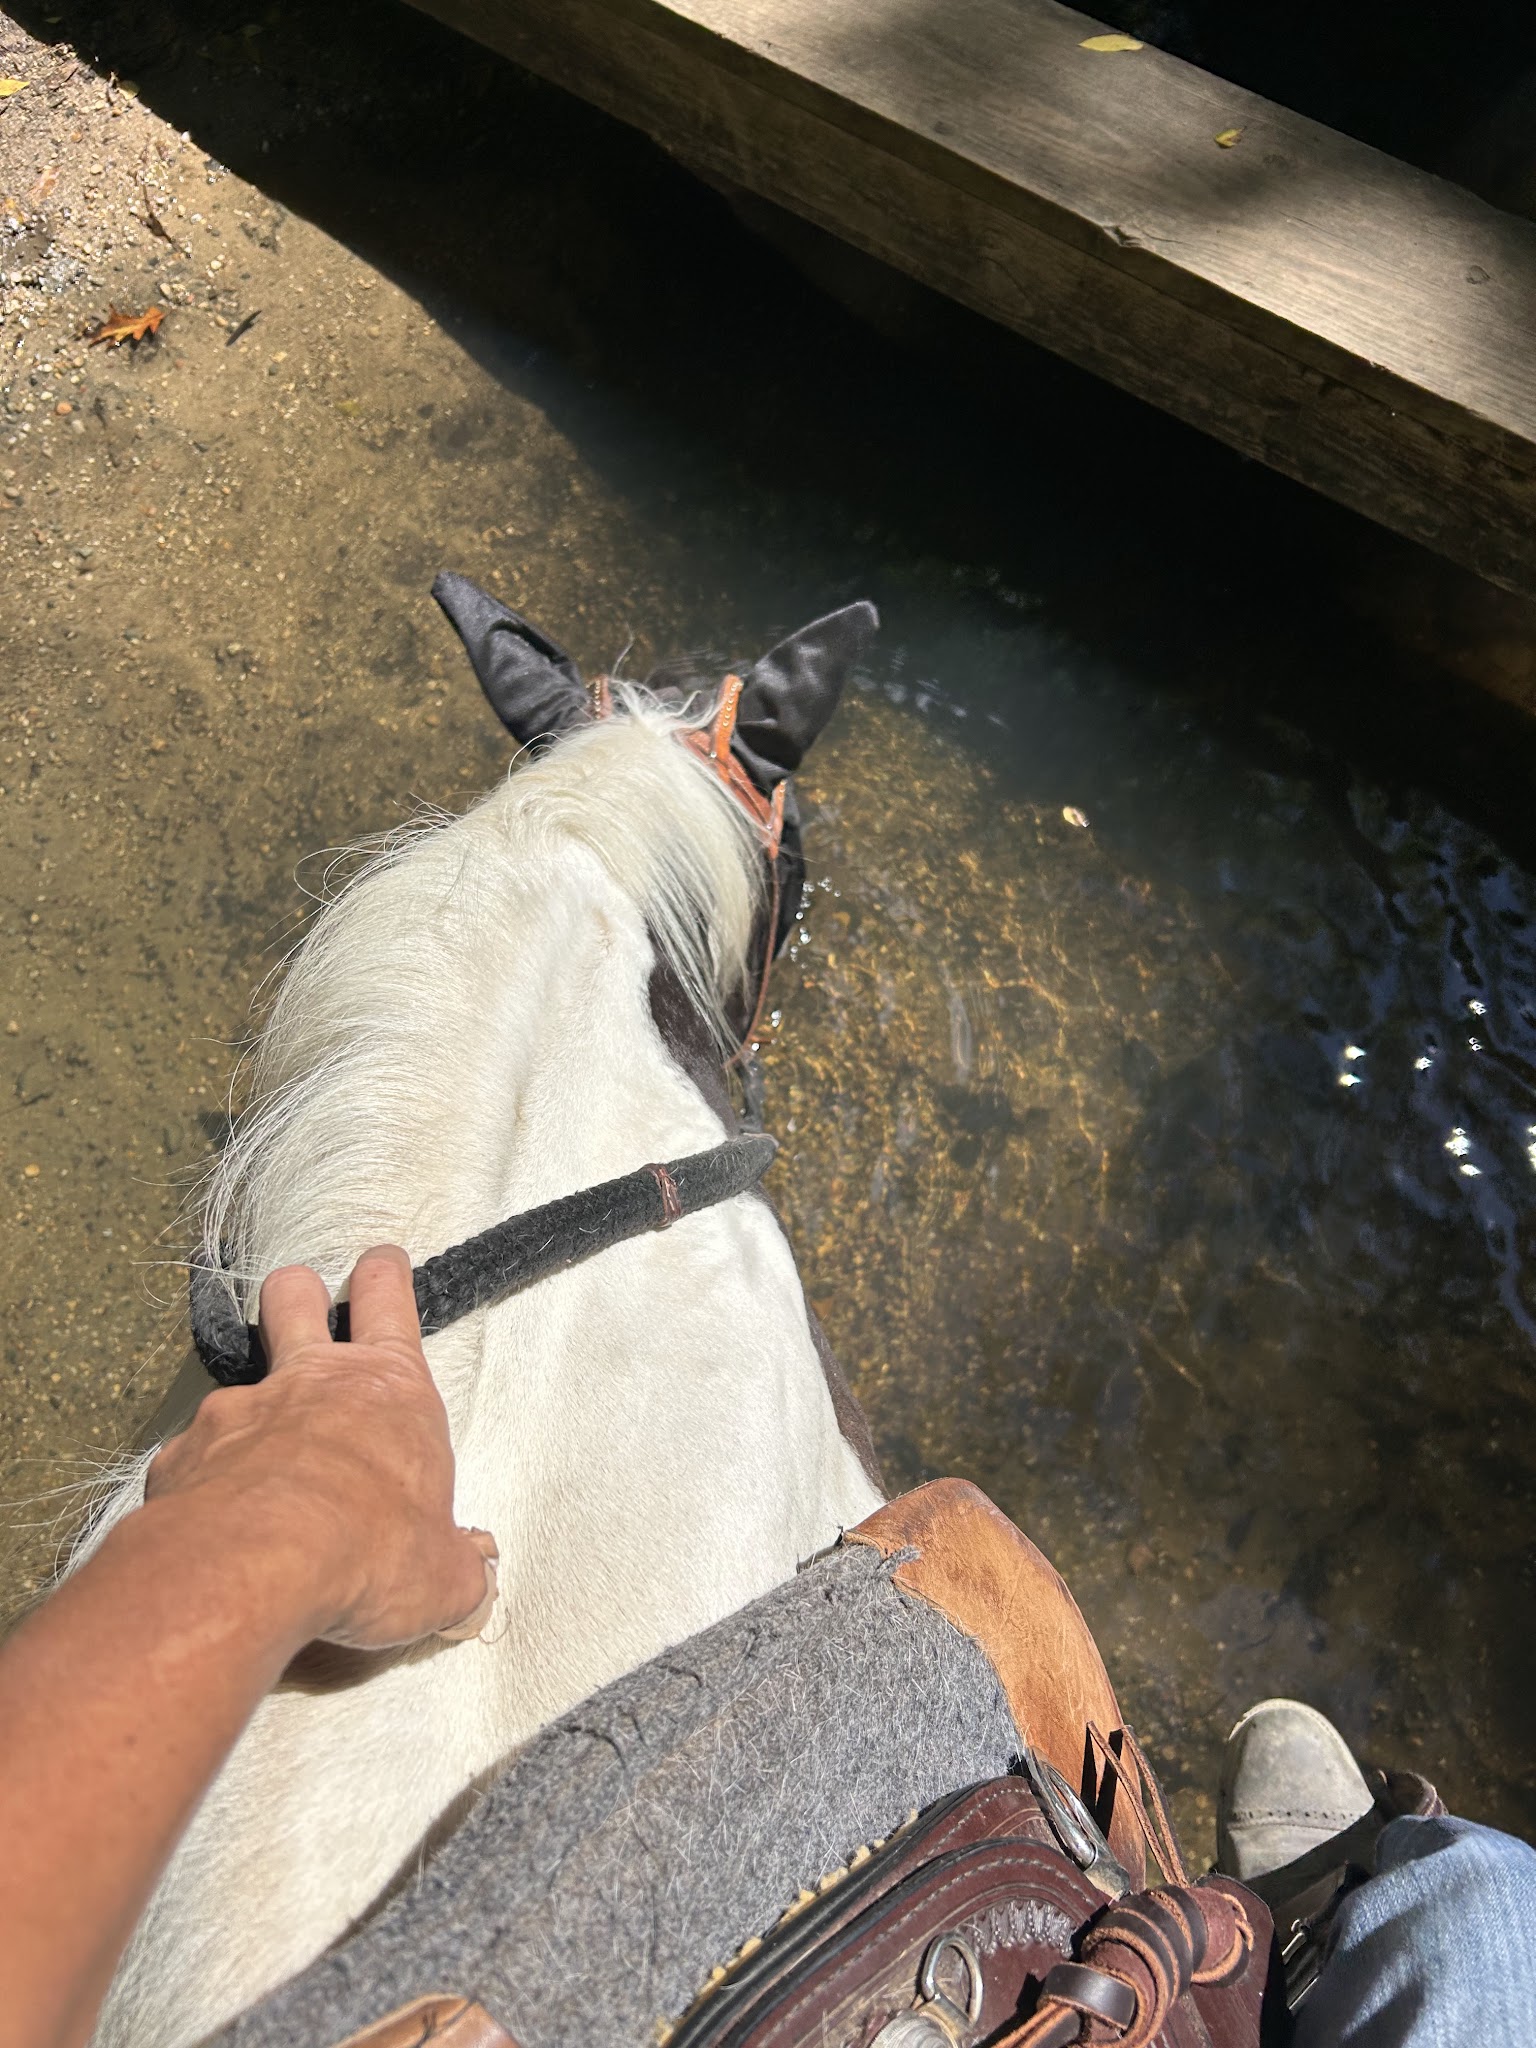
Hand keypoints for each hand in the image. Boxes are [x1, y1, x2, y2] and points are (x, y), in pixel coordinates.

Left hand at [146, 1245, 495, 1650]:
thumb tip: (474, 1577)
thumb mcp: (441, 1575)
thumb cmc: (368, 1552)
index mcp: (388, 1390)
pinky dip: (202, 1478)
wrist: (256, 1570)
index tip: (381, 1262)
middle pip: (294, 1297)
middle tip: (302, 1305)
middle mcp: (310, 1382)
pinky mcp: (181, 1455)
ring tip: (253, 1456)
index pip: (387, 1301)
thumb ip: (458, 1568)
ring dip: (247, 1406)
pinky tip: (210, 1520)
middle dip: (298, 1293)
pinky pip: (191, 1455)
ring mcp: (238, 1411)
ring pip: (235, 1376)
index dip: (384, 1275)